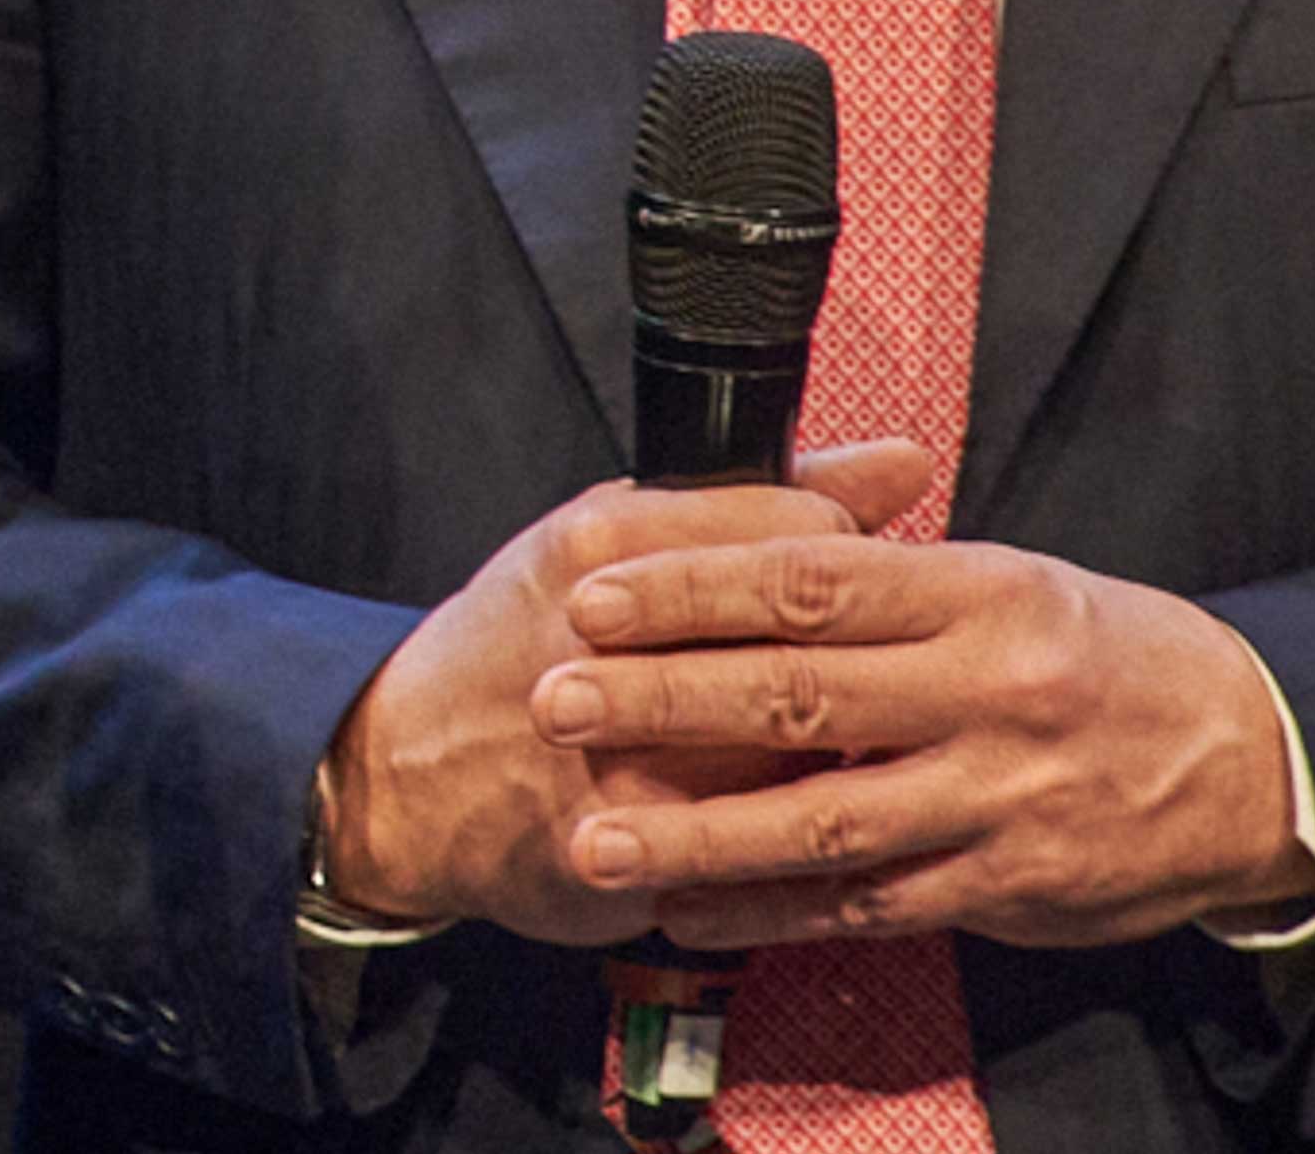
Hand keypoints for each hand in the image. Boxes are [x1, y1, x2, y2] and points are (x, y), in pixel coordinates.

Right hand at [321, 440, 928, 944]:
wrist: (408, 773)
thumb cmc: (523, 634)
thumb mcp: (620, 529)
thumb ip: (765, 494)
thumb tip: (906, 462)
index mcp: (612, 547)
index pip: (804, 538)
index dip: (849, 563)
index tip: (848, 577)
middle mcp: (611, 646)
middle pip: (807, 642)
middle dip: (849, 657)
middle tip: (846, 659)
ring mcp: (618, 756)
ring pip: (796, 747)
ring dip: (827, 742)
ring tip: (808, 729)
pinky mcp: (625, 852)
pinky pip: (758, 840)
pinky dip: (786, 821)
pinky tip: (772, 801)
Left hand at [530, 534, 1314, 950]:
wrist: (1249, 760)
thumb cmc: (1112, 654)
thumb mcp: (1017, 581)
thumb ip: (898, 578)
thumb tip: (768, 552)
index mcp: (981, 591)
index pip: (812, 578)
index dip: (697, 585)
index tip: (601, 587)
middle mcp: (983, 690)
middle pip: (796, 692)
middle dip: (663, 697)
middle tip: (555, 698)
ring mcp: (990, 796)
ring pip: (818, 818)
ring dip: (693, 827)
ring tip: (592, 833)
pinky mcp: (999, 888)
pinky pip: (862, 904)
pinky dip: (768, 909)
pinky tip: (689, 904)